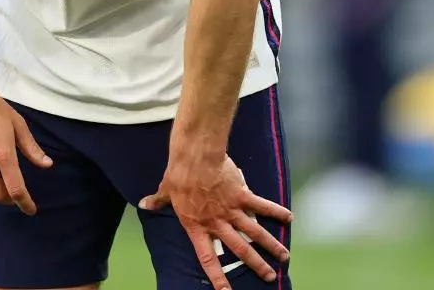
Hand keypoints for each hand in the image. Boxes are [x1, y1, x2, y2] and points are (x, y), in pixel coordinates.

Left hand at [140, 153, 292, 288]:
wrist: (195, 157)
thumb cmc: (178, 174)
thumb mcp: (165, 190)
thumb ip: (158, 201)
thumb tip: (144, 204)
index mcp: (197, 225)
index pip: (208, 257)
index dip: (217, 277)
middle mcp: (216, 222)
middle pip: (239, 249)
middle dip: (256, 265)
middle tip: (269, 277)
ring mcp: (231, 210)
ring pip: (255, 233)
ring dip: (271, 246)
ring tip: (284, 258)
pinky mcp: (242, 195)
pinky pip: (262, 206)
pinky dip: (276, 212)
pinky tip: (289, 218)